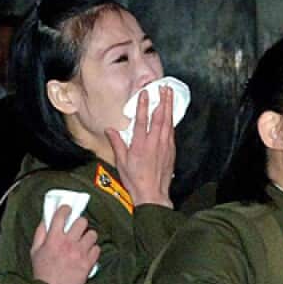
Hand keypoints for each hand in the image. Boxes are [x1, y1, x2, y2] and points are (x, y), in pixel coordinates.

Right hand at [29, 205, 99, 283]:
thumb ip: (40, 234)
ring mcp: (79, 253)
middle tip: (77, 229)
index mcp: (53, 239)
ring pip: (92, 234)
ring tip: (84, 242)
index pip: (61, 215)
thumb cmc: (42, 273)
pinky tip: (87, 254)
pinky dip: (93, 250)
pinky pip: (97, 249)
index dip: (66, 209)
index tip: (67, 209)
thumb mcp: (35, 251)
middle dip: (80, 223)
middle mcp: (68, 243)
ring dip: (88, 237)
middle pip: (82, 221)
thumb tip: (45, 220)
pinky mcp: (88, 263)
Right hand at [106, 86, 174, 207]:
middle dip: (162, 100)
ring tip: (170, 95)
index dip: (143, 105)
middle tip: (163, 88)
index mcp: (140, 145)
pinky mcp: (171, 151)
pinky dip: (172, 120)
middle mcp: (154, 143)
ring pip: (168, 122)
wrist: (153, 195)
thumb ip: (117, 144)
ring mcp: (165, 146)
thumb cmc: (136, 181)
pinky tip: (172, 114)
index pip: (142, 120)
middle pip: (159, 117)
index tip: (144, 93)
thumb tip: (110, 130)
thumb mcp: (122, 162)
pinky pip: (172, 131)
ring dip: (169, 107)